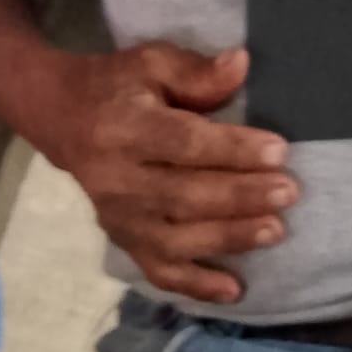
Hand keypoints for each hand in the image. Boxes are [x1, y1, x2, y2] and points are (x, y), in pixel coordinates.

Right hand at [46, 43, 294, 303]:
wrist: (62, 118)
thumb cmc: (118, 86)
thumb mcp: (152, 62)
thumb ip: (196, 71)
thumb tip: (241, 64)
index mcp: (126, 128)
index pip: (184, 144)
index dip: (233, 149)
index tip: (279, 150)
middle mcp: (117, 179)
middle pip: (184, 195)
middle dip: (241, 196)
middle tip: (288, 192)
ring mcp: (118, 216)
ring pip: (176, 238)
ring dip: (228, 238)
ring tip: (275, 230)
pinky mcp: (121, 240)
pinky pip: (158, 270)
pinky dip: (196, 285)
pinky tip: (234, 290)